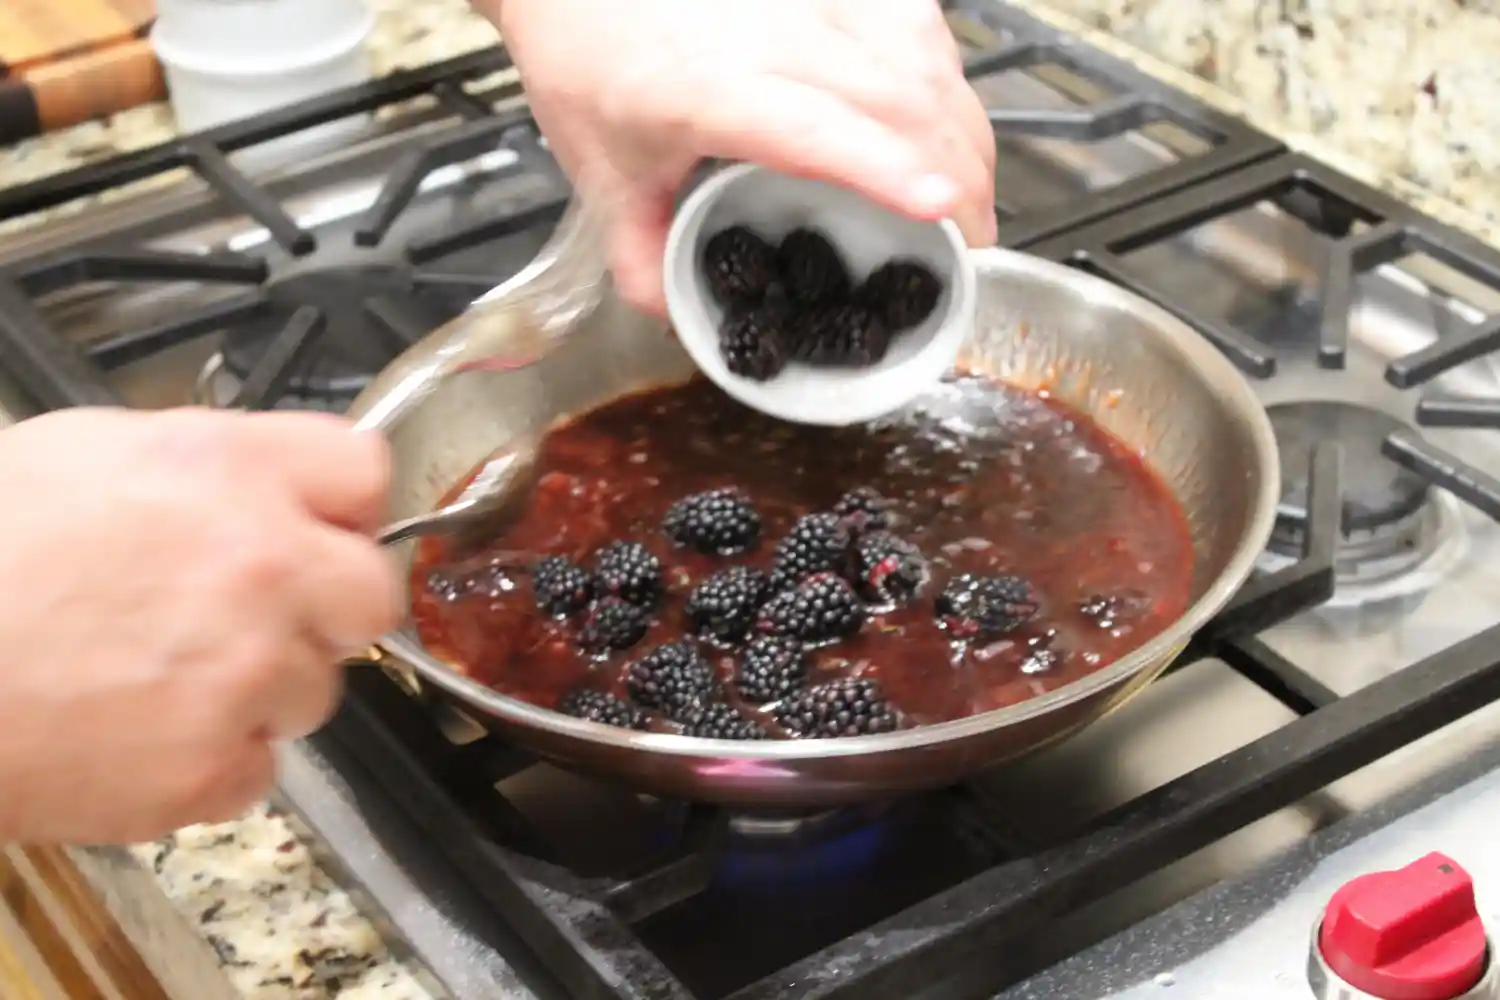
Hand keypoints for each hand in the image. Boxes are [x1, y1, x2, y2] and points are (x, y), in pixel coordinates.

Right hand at [0, 407, 399, 843]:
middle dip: (324, 607)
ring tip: (159, 677)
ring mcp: (244, 674)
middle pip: (369, 594)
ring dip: (260, 689)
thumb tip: (270, 483)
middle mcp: (260, 568)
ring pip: (314, 690)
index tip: (319, 529)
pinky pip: (258, 769)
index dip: (340, 507)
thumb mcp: (87, 453)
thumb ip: (210, 463)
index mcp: (230, 472)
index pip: (366, 474)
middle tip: (256, 616)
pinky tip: (139, 733)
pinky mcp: (211, 766)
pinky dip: (211, 762)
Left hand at [486, 0, 996, 315]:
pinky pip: (915, 24)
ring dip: (961, 128)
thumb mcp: (602, 174)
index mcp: (706, 89)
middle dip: (957, 173)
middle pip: (897, 96)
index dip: (885, 167)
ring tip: (972, 192)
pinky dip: (945, 77)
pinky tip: (947, 120)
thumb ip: (642, 259)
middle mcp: (768, 35)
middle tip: (970, 244)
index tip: (940, 206)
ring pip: (921, 57)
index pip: (813, 127)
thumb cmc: (589, 54)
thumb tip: (683, 316)